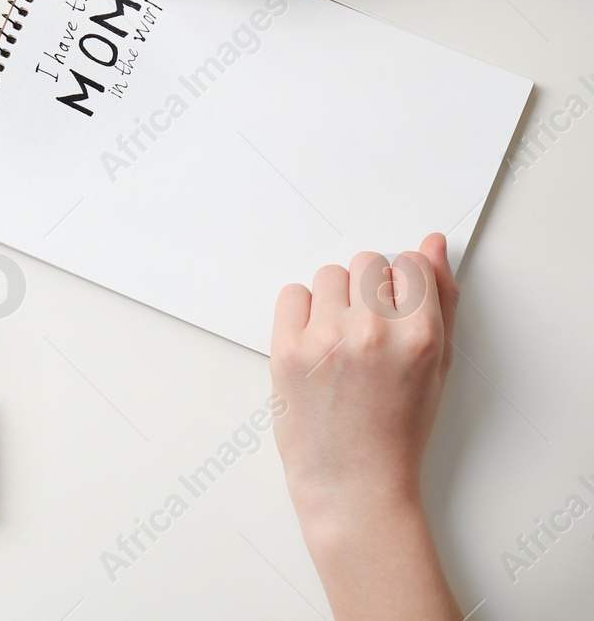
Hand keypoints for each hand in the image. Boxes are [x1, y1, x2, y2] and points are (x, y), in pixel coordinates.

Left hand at [270, 233, 462, 619]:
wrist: (354, 482)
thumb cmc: (399, 427)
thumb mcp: (437, 366)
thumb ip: (440, 299)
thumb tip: (432, 243)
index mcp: (419, 336)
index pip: (409, 264)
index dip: (402, 287)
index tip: (395, 313)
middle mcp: (373, 331)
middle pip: (366, 263)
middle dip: (368, 290)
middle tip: (367, 331)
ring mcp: (326, 339)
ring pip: (328, 275)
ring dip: (334, 299)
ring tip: (341, 340)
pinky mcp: (286, 349)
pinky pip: (291, 293)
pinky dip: (301, 312)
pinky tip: (315, 343)